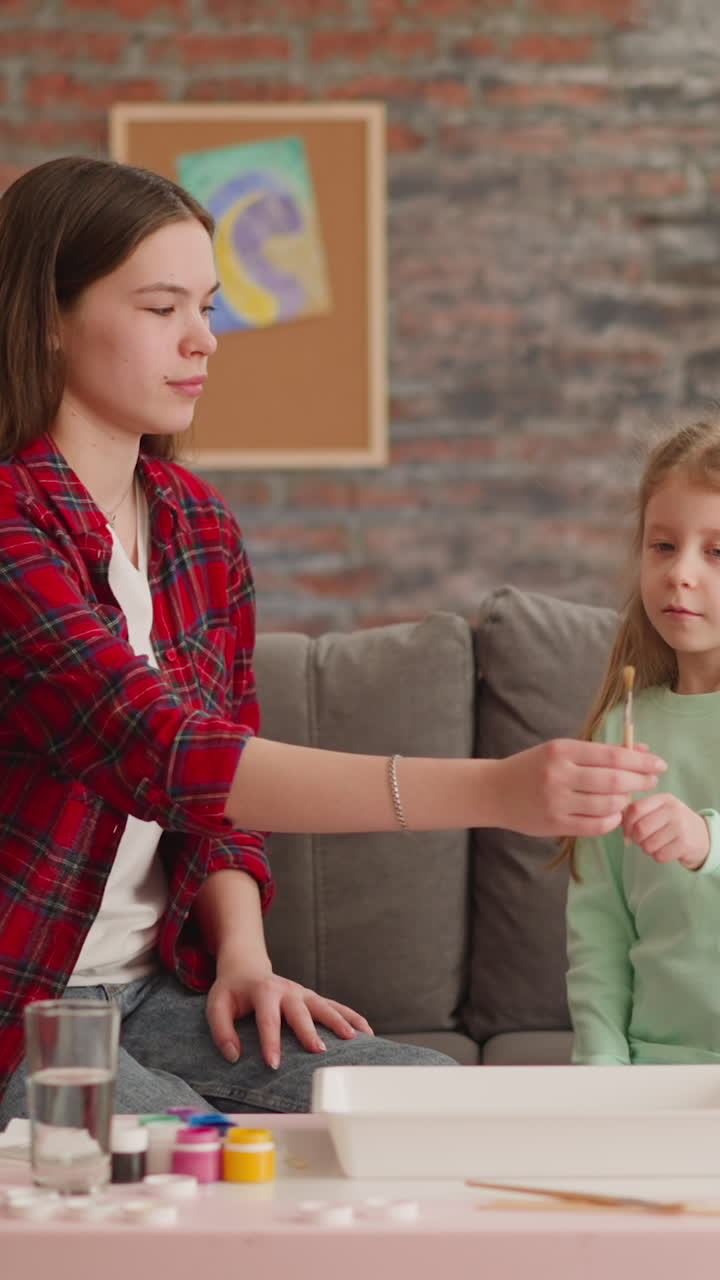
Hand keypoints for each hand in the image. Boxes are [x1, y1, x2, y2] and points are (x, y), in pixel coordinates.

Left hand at [206, 961, 373, 1069]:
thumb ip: (221, 1030)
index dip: (270, 1041)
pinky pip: (335, 1006)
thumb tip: (234, 1056)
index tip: (274, 1064)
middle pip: (301, 1011)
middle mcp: (287, 989)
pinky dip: (352, 1016)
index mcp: (263, 991)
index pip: (268, 1018)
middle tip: (319, 1050)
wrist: (247, 967)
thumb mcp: (216, 1005)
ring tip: (353, 1038)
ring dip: (339, 1021)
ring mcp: (303, 993)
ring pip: (324, 1005)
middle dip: (310, 1030)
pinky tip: (366, 1031)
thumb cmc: (231, 991)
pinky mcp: (312, 998)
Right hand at [494, 739, 666, 837]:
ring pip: (608, 805)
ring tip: (627, 797)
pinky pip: (596, 826)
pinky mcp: (555, 824)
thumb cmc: (533, 767)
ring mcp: (556, 801)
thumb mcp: (563, 751)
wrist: (494, 790)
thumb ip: (601, 752)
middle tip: (652, 781)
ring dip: (625, 802)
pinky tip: (613, 814)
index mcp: (562, 750)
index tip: (658, 765)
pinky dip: (611, 820)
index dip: (640, 762)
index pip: (612, 755)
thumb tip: (642, 752)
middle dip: (640, 781)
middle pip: (615, 781)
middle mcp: (559, 775)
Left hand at [623, 793, 709, 869]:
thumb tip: (614, 823)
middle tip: (642, 840)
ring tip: (656, 844)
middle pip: (640, 829)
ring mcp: (680, 827)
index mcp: (663, 798)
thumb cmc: (670, 823)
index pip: (634, 809)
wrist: (701, 836)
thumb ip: (637, 813)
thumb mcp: (658, 810)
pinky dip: (658, 857)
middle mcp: (673, 810)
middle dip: (637, 839)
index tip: (627, 832)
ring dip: (647, 849)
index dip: (626, 824)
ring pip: (648, 845)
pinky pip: (659, 856)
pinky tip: (665, 850)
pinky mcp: (685, 844)